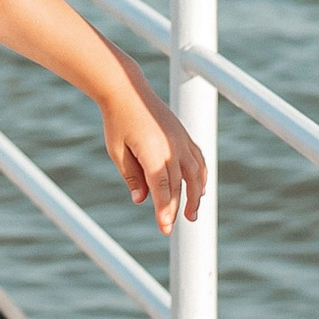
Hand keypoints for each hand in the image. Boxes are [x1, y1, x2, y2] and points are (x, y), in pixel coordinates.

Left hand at [103, 83, 206, 234]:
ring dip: (195, 196)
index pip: (162, 187)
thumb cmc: (118, 122)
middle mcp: (171, 146)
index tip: (164, 228)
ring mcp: (181, 140)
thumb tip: (141, 200)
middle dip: (175, 208)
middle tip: (169, 228)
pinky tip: (200, 189)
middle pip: (178, 184)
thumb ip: (131, 177)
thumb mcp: (117, 151)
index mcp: (152, 151)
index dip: (164, 209)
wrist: (128, 90)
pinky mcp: (184, 135)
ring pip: (195, 174)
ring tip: (193, 215)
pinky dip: (201, 176)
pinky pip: (198, 159)